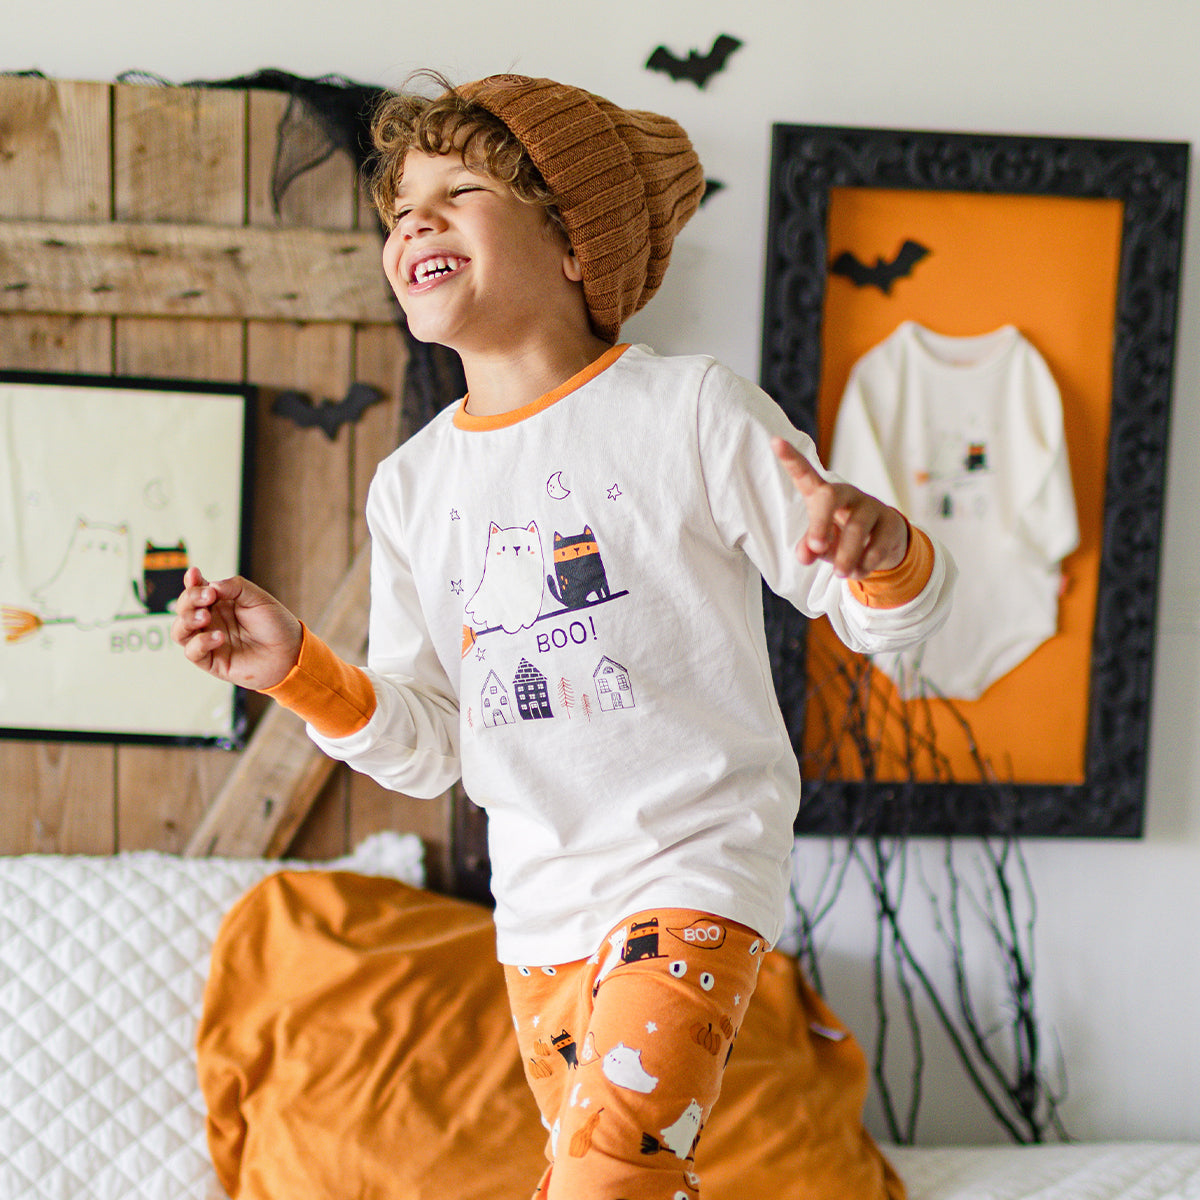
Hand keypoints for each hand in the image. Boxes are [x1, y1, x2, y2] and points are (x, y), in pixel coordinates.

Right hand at [171, 566, 302, 690]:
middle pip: (184, 608)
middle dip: (190, 599)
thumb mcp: (258, 598)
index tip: (195, 574)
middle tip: (208, 596)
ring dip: (188, 620)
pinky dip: (201, 642)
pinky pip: (193, 652)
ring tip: (205, 616)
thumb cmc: (275, 624)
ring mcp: (208, 641)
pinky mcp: (211, 661)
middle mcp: (211, 621)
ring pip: (180, 631)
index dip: (192, 582)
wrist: (290, 652)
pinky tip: (219, 637)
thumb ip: (234, 587)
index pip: (196, 590)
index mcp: (219, 603)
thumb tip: (211, 586)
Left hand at [772, 437, 908, 578]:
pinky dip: (865, 563)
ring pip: (856, 527)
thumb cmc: (841, 537)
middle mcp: (846, 494)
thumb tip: (806, 555)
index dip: (790, 458)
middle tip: (815, 548)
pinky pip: (878, 543)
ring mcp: (870, 505)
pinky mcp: (891, 521)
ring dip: (846, 556)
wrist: (883, 544)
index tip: (775, 441)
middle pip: (829, 497)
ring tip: (840, 574)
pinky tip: (858, 572)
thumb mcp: (821, 544)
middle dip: (820, 523)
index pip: (804, 473)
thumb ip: (809, 548)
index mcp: (822, 494)